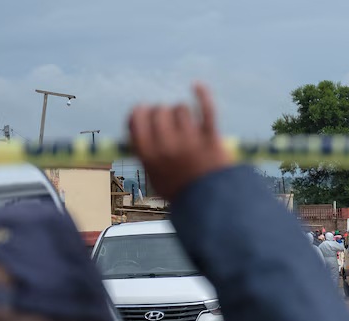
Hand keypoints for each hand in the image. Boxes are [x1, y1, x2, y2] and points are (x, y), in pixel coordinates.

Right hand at [128, 83, 230, 200]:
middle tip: (172, 126)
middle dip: (164, 114)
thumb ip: (147, 155)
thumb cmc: (183, 193)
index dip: (142, 112)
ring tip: (190, 128)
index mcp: (148, 154)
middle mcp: (166, 145)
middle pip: (159, 111)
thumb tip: (139, 132)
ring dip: (184, 114)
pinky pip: (206, 108)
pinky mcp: (211, 138)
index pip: (136, 118)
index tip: (148, 113)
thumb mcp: (155, 178)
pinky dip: (202, 94)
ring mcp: (189, 141)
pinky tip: (197, 86)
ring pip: (181, 109)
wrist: (212, 205)